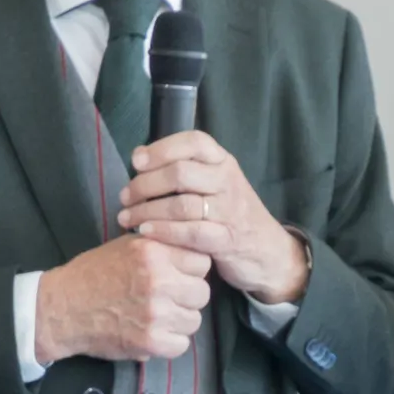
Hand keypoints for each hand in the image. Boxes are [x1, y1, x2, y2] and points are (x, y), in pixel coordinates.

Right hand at [34, 233, 210, 365]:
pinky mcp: (151, 341)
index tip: (178, 276)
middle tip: (168, 299)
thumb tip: (194, 253)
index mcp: (154, 252)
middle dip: (187, 296)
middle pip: (202, 292)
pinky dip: (170, 343)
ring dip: (179, 321)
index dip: (191, 270)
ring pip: (194, 320)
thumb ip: (161, 247)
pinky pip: (181, 344)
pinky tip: (153, 334)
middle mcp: (159, 281)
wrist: (62, 308)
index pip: (202, 262)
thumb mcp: (127, 245)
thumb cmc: (93, 274)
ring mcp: (156, 313)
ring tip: (158, 317)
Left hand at [120, 130, 311, 305]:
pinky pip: (191, 233)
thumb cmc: (231, 214)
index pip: (193, 142)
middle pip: (181, 173)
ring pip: (182, 205)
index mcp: (223, 162)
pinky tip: (146, 234)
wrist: (268, 251)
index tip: (136, 162)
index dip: (161, 149)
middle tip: (125, 197)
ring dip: (148, 211)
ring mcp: (229, 211)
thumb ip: (183, 168)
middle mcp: (228, 181)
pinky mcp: (227, 239)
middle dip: (146, 185)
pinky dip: (165, 233)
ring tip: (127, 218)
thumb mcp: (215, 183)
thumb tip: (139, 156)